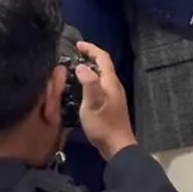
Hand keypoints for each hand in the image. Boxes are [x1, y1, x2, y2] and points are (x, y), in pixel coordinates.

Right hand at [74, 40, 136, 160]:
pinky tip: (82, 87)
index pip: (103, 58)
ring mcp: (114, 95)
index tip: (78, 45)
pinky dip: (92, 79)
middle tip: (74, 54)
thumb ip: (89, 84)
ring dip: (91, 68)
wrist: (117, 146)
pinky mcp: (111, 104)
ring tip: (75, 67)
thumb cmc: (103, 125)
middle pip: (104, 65)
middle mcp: (114, 86)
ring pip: (103, 75)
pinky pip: (101, 84)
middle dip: (90, 56)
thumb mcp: (92, 104)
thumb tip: (82, 66)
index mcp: (111, 82)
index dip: (91, 49)